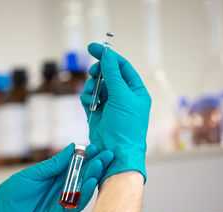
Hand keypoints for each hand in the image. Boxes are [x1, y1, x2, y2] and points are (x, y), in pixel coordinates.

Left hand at [0, 143, 112, 211]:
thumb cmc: (12, 193)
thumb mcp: (33, 174)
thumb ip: (53, 164)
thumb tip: (72, 148)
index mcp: (55, 175)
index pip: (75, 164)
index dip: (86, 156)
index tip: (95, 147)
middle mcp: (61, 187)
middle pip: (83, 175)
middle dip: (95, 164)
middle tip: (107, 154)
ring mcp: (63, 201)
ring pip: (82, 189)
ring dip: (93, 177)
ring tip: (100, 166)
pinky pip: (76, 205)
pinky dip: (85, 194)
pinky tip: (91, 183)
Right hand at [80, 43, 150, 182]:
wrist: (115, 152)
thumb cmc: (125, 126)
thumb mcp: (121, 96)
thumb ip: (112, 74)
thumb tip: (107, 55)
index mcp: (135, 92)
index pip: (122, 67)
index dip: (109, 57)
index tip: (94, 48)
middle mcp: (123, 97)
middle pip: (108, 75)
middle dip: (98, 73)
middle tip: (93, 73)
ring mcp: (110, 106)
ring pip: (97, 87)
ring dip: (92, 86)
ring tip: (91, 92)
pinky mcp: (98, 115)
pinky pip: (89, 100)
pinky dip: (86, 98)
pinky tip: (88, 102)